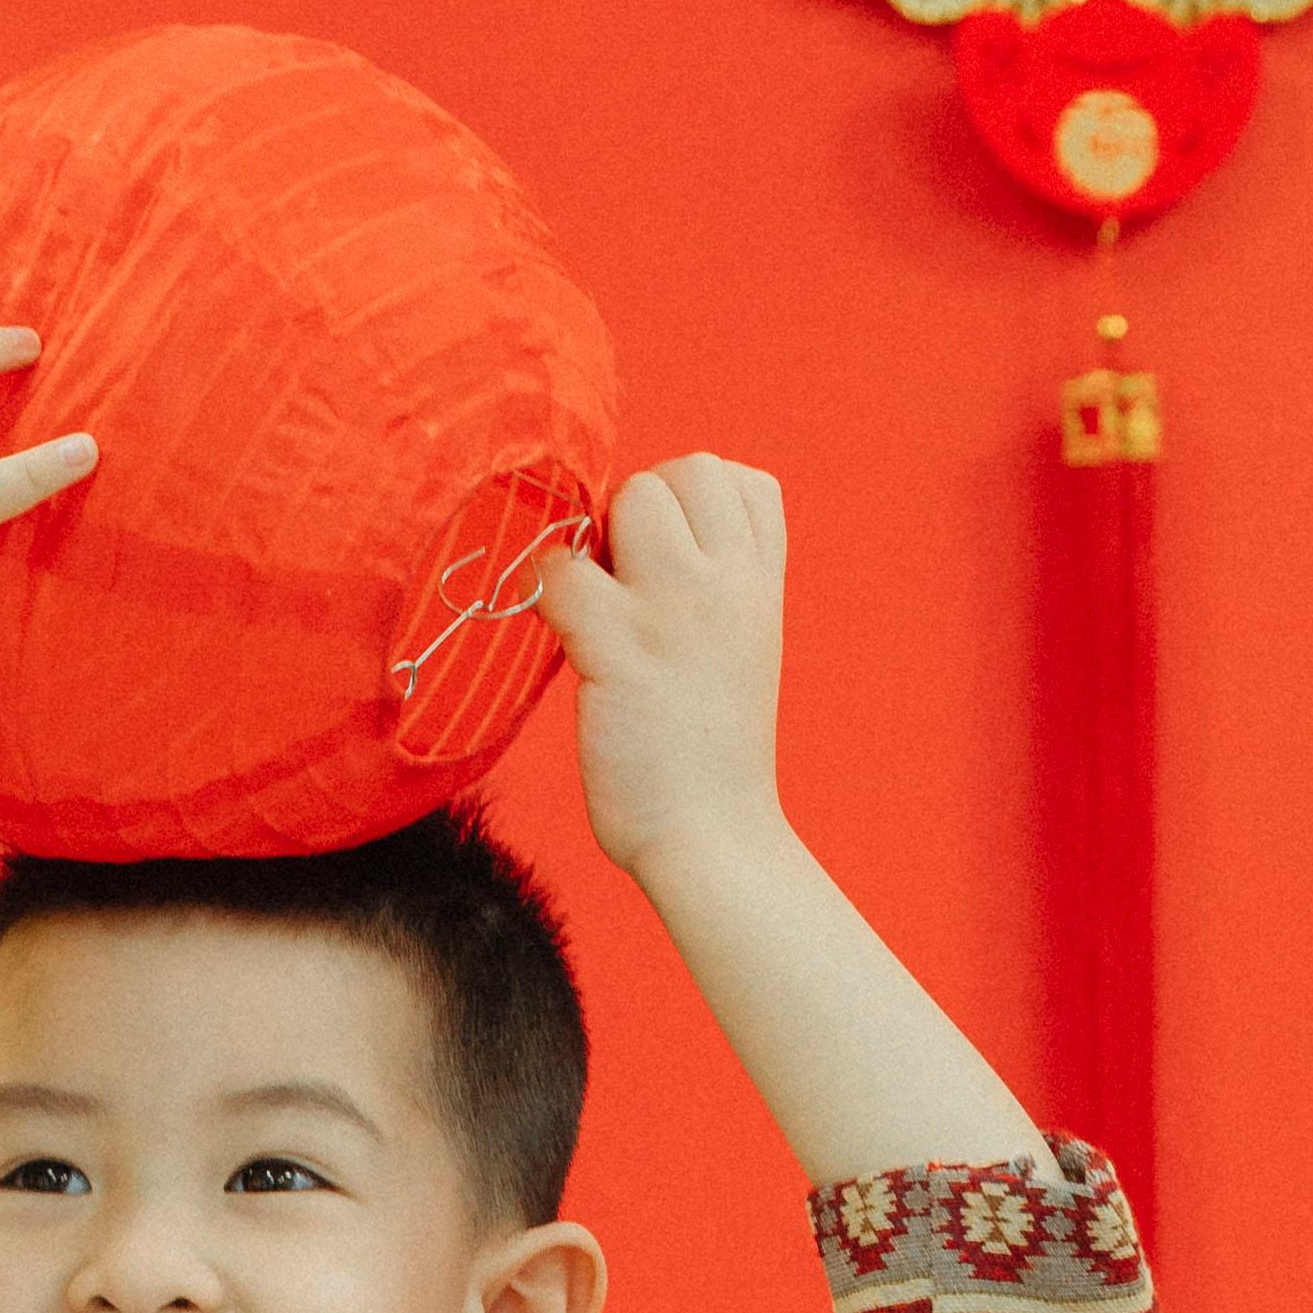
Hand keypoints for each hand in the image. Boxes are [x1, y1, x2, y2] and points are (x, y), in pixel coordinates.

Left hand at [543, 455, 789, 885]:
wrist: (714, 840)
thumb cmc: (712, 754)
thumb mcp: (743, 650)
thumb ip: (713, 588)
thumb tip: (631, 537)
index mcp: (763, 587)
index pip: (742, 481)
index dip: (691, 502)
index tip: (669, 557)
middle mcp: (730, 585)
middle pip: (683, 471)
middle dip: (638, 510)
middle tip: (621, 583)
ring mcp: (676, 613)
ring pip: (632, 498)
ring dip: (596, 544)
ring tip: (596, 611)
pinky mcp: (621, 651)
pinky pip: (565, 574)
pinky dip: (549, 594)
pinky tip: (564, 640)